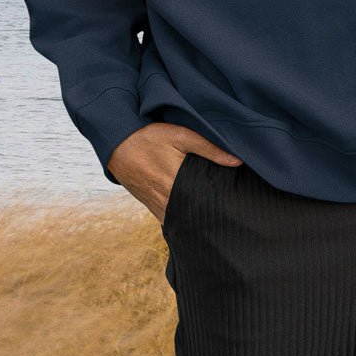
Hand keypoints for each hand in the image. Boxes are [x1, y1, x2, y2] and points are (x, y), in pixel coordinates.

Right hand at [107, 122, 242, 223]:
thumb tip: (238, 161)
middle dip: (210, 216)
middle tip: (228, 215)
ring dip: (195, 218)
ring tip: (213, 215)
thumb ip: (209, 148)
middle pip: (194, 216)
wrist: (117, 144)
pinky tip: (192, 213)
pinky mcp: (150, 206)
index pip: (204, 205)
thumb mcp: (181, 136)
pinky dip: (181, 217)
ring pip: (181, 220)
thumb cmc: (150, 137)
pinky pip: (169, 217)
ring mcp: (156, 206)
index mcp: (176, 184)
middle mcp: (166, 200)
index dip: (219, 209)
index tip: (234, 209)